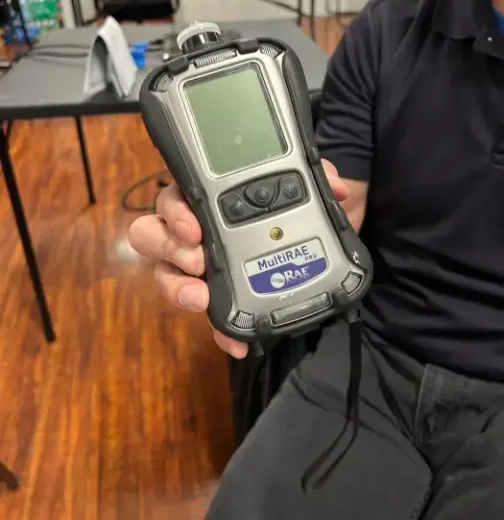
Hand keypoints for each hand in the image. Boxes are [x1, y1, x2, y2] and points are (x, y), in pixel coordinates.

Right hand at [128, 159, 348, 358]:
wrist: (314, 248)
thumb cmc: (295, 209)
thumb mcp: (308, 188)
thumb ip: (319, 177)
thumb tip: (335, 187)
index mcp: (207, 199)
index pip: (175, 197)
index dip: (175, 211)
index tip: (193, 226)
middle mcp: (192, 232)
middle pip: (152, 235)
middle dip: (168, 248)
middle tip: (197, 260)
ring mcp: (199, 267)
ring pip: (165, 275)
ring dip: (177, 288)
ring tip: (200, 298)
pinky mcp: (218, 299)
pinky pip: (207, 316)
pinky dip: (218, 330)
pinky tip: (235, 343)